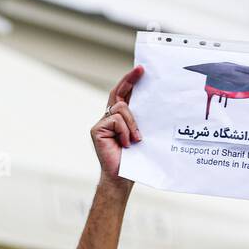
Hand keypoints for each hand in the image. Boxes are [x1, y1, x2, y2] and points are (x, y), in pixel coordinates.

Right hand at [91, 66, 142, 182]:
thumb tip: (151, 100)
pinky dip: (124, 131)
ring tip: (136, 139)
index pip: (122, 94)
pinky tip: (126, 144)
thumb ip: (140, 119)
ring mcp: (101, 124)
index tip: (141, 69)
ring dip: (132, 123)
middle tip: (142, 71)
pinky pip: (116, 120)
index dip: (130, 80)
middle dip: (130, 81)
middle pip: (118, 94)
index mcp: (119, 119)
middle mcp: (108, 119)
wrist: (122, 178)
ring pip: (120, 109)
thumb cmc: (134, 160)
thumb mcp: (141, 134)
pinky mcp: (97, 130)